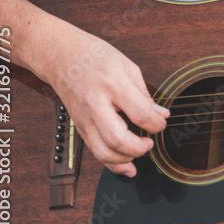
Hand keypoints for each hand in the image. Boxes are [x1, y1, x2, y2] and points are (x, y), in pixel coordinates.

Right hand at [42, 20, 168, 176]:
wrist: (61, 56)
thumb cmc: (95, 57)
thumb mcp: (127, 67)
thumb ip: (144, 94)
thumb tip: (160, 115)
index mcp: (112, 84)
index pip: (139, 113)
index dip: (156, 124)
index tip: (161, 123)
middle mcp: (95, 104)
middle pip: (117, 138)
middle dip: (139, 147)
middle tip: (150, 142)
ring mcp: (84, 118)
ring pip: (102, 151)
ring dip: (125, 159)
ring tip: (140, 151)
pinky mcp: (79, 127)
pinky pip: (95, 151)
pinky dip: (111, 163)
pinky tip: (126, 167)